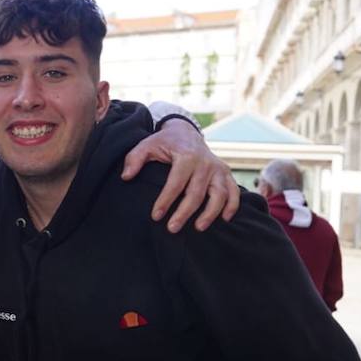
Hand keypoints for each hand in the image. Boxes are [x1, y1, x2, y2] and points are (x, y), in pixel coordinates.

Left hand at [122, 119, 239, 232]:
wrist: (186, 132)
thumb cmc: (165, 143)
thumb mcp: (147, 145)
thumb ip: (134, 158)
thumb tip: (126, 176)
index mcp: (186, 156)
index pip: (176, 183)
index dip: (166, 200)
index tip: (155, 216)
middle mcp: (205, 162)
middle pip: (196, 192)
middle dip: (184, 213)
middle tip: (172, 228)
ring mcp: (217, 168)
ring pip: (219, 194)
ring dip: (210, 213)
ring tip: (198, 228)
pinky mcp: (225, 173)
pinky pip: (234, 191)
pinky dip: (232, 205)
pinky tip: (224, 219)